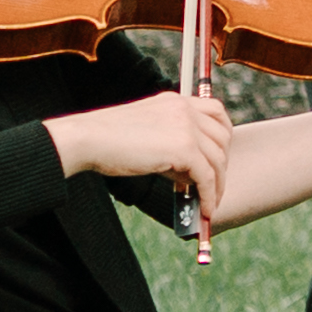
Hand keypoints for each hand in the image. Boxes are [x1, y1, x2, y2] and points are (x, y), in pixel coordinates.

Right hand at [52, 84, 232, 219]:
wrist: (89, 139)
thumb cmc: (109, 140)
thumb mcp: (149, 134)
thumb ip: (173, 146)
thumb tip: (192, 175)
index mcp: (176, 101)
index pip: (216, 111)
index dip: (223, 135)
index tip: (219, 156)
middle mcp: (185, 109)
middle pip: (223, 137)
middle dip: (221, 164)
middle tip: (212, 185)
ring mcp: (186, 127)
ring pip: (217, 160)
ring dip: (217, 185)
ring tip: (209, 203)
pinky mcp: (184, 148)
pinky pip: (207, 177)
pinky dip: (210, 195)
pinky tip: (205, 209)